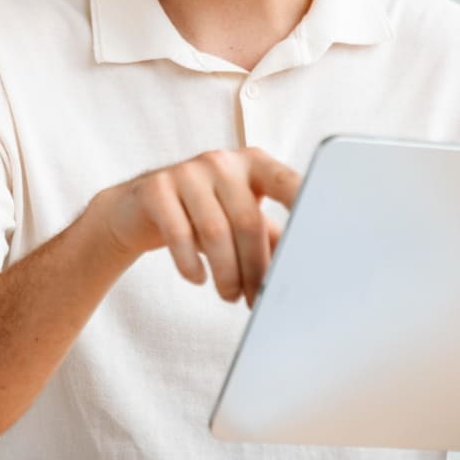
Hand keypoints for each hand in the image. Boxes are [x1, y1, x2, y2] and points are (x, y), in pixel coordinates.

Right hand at [89, 147, 301, 305]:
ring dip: (226, 273)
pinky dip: (190, 264)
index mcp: (253, 164)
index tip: (321, 230)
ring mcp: (187, 171)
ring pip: (215, 231)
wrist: (138, 208)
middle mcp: (222, 161)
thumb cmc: (202, 215)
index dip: (305, 202)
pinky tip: (198, 278)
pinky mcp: (156, 188)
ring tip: (229, 295)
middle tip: (253, 298)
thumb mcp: (239, 218)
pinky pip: (178, 233)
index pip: (286, 181)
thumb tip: (303, 270)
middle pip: (248, 220)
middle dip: (255, 267)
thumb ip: (272, 237)